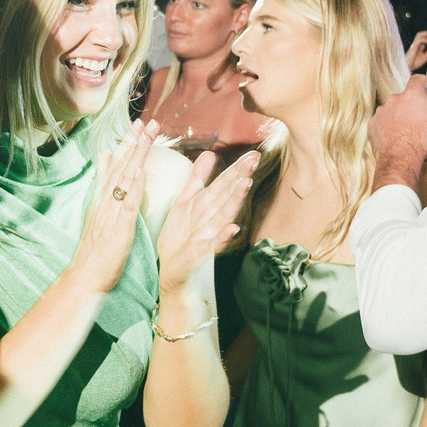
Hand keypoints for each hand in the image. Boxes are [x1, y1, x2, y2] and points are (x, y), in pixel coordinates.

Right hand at [64, 121, 157, 294]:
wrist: (86, 276)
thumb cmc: (95, 249)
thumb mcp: (98, 212)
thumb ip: (103, 185)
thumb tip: (105, 159)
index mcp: (103, 198)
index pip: (116, 164)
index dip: (128, 143)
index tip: (138, 123)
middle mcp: (106, 201)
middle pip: (121, 166)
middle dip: (134, 142)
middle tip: (147, 121)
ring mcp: (111, 213)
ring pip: (125, 179)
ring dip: (136, 156)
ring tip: (146, 136)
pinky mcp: (119, 228)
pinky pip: (128, 205)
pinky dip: (134, 187)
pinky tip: (139, 171)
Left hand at [155, 147, 258, 295]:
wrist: (172, 273)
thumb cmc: (180, 239)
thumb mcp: (185, 202)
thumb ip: (198, 178)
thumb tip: (210, 153)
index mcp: (206, 206)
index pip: (225, 183)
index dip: (237, 168)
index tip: (254, 153)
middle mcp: (211, 219)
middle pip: (227, 195)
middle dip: (240, 177)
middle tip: (254, 160)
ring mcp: (208, 237)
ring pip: (224, 215)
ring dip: (235, 200)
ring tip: (246, 183)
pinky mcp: (199, 254)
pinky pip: (212, 245)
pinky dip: (223, 237)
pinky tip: (232, 228)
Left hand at [368, 78, 426, 190]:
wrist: (400, 160)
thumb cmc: (423, 140)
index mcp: (412, 95)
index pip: (417, 79)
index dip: (423, 82)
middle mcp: (394, 99)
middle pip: (405, 96)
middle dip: (413, 103)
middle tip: (422, 115)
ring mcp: (381, 112)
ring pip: (392, 109)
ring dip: (399, 115)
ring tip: (409, 128)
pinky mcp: (373, 125)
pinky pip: (381, 122)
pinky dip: (387, 127)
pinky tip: (396, 136)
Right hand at [404, 30, 426, 72]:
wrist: (409, 68)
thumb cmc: (415, 63)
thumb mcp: (425, 56)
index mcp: (419, 46)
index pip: (425, 37)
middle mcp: (417, 44)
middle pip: (422, 34)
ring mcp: (414, 45)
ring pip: (419, 35)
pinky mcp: (413, 47)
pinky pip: (418, 40)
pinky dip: (424, 40)